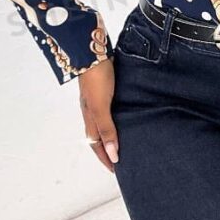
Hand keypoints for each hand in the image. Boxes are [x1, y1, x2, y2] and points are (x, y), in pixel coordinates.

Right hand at [78, 56, 118, 171]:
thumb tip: (113, 154)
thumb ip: (106, 129)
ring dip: (114, 131)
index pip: (96, 143)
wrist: (94, 50)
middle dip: (109, 147)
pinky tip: (130, 113)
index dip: (105, 156)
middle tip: (122, 158)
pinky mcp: (108, 87)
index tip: (116, 169)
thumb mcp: (101, 106)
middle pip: (100, 134)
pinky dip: (119, 116)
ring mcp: (100, 97)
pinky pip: (113, 108)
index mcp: (89, 116)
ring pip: (106, 121)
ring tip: (128, 139)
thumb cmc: (96, 78)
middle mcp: (93, 109)